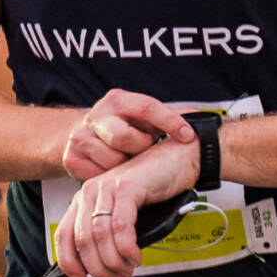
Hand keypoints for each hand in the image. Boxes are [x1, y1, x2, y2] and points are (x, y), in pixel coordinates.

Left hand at [54, 135, 201, 276]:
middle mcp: (90, 192)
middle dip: (99, 267)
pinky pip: (120, 226)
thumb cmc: (153, 189)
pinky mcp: (127, 187)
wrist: (177, 158)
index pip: (63, 235)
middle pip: (83, 241)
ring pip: (100, 236)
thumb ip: (116, 248)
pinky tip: (135, 256)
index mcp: (84, 199)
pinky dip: (127, 248)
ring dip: (114, 260)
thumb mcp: (127, 219)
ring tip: (129, 268)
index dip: (69, 261)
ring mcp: (107, 188)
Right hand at [61, 88, 194, 180]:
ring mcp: (81, 137)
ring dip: (126, 165)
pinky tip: (113, 168)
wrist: (82, 135)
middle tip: (143, 150)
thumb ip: (170, 117)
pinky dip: (111, 176)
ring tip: (127, 159)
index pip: (147, 108)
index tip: (186, 135)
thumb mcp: (143, 117)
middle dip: (139, 147)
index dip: (169, 122)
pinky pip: (100, 175)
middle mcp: (97, 115)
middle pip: (123, 137)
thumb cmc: (121, 126)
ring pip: (113, 160)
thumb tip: (204, 118)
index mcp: (118, 100)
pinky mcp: (72, 158)